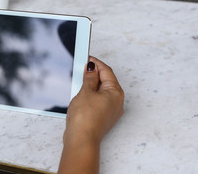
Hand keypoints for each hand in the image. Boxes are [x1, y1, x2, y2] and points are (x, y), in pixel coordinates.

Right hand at [58, 57, 123, 173]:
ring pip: (102, 91)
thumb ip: (90, 77)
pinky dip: (92, 94)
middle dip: (94, 73)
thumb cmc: (85, 118)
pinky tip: (82, 94)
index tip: (87, 58)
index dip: (96, 63)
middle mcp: (117, 101)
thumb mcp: (85, 92)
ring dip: (92, 84)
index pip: (106, 71)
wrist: (81, 140)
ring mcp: (111, 110)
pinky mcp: (103, 117)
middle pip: (106, 81)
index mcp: (115, 92)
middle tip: (82, 68)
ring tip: (80, 80)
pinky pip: (99, 100)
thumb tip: (91, 68)